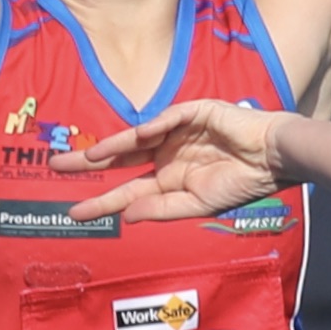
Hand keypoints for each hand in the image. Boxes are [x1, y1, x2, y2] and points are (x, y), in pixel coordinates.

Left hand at [57, 99, 292, 222]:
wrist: (274, 159)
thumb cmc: (241, 184)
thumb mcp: (197, 205)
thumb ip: (161, 210)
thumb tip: (126, 216)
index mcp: (167, 180)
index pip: (126, 192)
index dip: (101, 201)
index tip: (73, 214)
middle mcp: (166, 155)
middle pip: (119, 158)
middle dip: (89, 162)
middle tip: (56, 166)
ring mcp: (177, 133)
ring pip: (136, 138)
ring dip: (112, 146)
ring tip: (89, 157)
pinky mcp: (195, 113)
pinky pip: (168, 118)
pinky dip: (154, 126)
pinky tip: (139, 135)